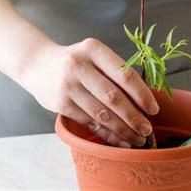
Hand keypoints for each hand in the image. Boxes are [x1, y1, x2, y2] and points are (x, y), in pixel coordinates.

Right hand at [20, 38, 158, 147]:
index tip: (153, 109)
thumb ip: (114, 71)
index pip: (124, 75)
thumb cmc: (76, 61)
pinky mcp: (61, 104)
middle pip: (114, 97)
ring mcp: (68, 86)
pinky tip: (120, 141)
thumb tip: (145, 99)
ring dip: (123, 129)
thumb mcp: (93, 55)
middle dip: (134, 117)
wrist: (37, 63)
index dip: (142, 94)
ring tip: (138, 139)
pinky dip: (107, 134)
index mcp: (94, 49)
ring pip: (102, 113)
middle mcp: (79, 66)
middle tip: (147, 130)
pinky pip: (90, 122)